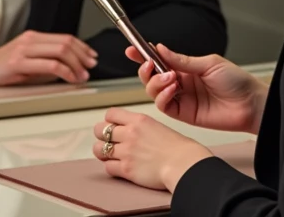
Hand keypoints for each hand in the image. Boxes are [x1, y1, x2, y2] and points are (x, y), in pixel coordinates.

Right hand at [0, 30, 97, 89]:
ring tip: (82, 75)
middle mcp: (29, 40)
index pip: (64, 37)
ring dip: (76, 64)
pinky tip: (70, 79)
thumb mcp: (26, 64)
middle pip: (66, 42)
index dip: (82, 47)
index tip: (91, 57)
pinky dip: (65, 72)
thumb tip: (69, 69)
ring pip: (61, 51)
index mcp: (32, 38)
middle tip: (91, 66)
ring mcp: (23, 50)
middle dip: (83, 54)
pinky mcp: (18, 62)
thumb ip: (45, 63)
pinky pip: (50, 65)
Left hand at [93, 108, 211, 192]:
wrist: (184, 163)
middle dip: (102, 136)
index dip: (109, 121)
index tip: (112, 127)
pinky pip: (107, 167)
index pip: (110, 113)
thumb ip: (141, 127)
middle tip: (108, 142)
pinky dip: (111, 168)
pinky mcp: (126, 169)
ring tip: (109, 155)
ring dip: (102, 153)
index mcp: (139, 120)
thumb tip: (130, 131)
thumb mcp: (158, 127)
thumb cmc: (178, 148)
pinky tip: (119, 167)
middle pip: (99, 130)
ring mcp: (126, 151)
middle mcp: (130, 133)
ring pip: (99, 149)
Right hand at [125, 44, 267, 133]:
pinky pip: (164, 106)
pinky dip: (163, 96)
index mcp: (187, 68)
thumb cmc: (236, 81)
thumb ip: (182, 60)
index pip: (161, 60)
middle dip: (146, 69)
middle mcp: (181, 82)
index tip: (132, 50)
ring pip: (154, 91)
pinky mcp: (183, 114)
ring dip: (156, 82)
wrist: (250, 104)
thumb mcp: (209, 64)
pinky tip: (173, 88)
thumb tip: (161, 49)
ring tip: (170, 77)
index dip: (144, 55)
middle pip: (152, 76)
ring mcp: (181, 98)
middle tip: (149, 64)